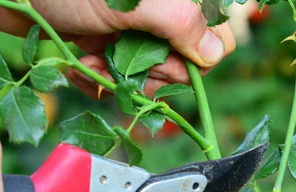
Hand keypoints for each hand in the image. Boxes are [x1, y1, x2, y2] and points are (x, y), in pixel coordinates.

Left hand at [0, 0, 235, 97]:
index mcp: (176, 2)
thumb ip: (181, 22)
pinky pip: (120, 80)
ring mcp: (134, 31)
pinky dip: (99, 81)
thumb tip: (215, 52)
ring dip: (118, 79)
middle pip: (181, 67)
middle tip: (117, 61)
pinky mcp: (109, 46)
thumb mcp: (131, 0)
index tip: (161, 61)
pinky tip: (80, 66)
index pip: (214, 40)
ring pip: (148, 79)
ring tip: (89, 62)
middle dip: (147, 73)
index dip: (192, 61)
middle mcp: (160, 15)